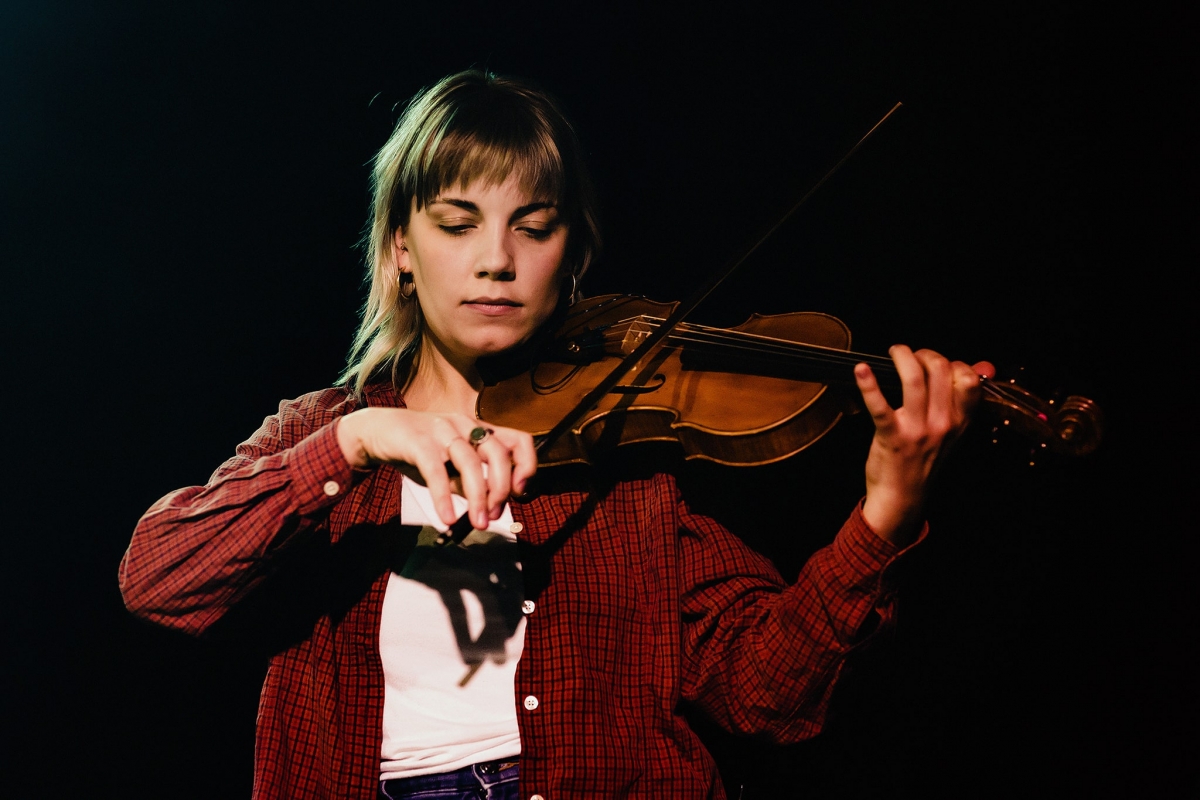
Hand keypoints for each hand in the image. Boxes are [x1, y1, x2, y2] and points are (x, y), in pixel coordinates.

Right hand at [336, 408, 536, 528]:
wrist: (377, 432)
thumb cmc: (419, 451)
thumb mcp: (450, 468)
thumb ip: (471, 483)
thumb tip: (492, 508)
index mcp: (479, 430)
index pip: (519, 440)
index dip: (527, 465)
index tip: (520, 492)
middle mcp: (466, 425)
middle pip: (498, 453)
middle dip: (501, 489)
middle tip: (493, 516)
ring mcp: (442, 430)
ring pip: (471, 462)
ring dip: (478, 497)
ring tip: (479, 524)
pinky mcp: (418, 440)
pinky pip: (436, 470)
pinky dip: (444, 496)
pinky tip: (447, 518)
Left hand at [855, 346, 994, 544]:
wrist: (903, 498)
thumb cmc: (925, 460)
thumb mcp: (953, 430)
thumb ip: (966, 397)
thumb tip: (985, 365)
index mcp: (960, 421)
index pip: (968, 379)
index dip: (953, 363)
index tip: (937, 364)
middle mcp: (943, 423)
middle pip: (941, 370)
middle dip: (924, 354)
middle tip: (910, 356)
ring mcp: (918, 430)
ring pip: (914, 379)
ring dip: (902, 357)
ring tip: (894, 353)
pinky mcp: (892, 436)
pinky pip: (879, 405)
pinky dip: (868, 384)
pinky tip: (861, 370)